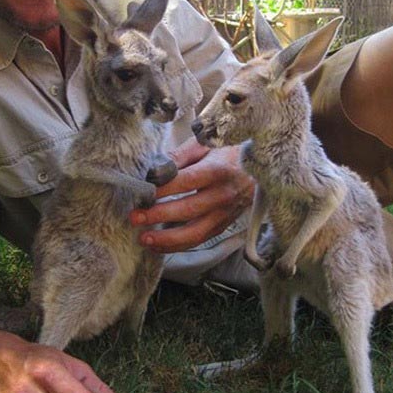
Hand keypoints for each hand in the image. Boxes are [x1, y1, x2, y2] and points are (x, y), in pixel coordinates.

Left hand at [129, 137, 254, 252]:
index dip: (164, 188)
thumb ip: (179, 156)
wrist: (256, 170)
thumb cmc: (225, 155)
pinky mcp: (223, 226)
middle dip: (159, 215)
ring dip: (167, 239)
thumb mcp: (204, 146)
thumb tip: (154, 170)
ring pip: (195, 233)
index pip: (187, 181)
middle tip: (135, 217)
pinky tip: (158, 245)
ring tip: (144, 238)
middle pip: (189, 209)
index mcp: (218, 170)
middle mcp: (223, 195)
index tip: (143, 191)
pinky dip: (177, 246)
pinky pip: (199, 240)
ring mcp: (225, 214)